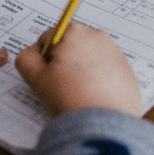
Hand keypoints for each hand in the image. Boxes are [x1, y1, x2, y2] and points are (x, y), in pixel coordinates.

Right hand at [16, 22, 141, 116]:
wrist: (103, 123)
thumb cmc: (68, 96)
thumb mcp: (36, 77)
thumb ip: (26, 58)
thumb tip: (32, 53)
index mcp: (75, 31)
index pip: (48, 40)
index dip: (43, 60)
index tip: (49, 77)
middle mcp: (99, 36)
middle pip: (70, 48)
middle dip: (64, 63)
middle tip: (63, 86)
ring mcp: (116, 53)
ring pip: (88, 60)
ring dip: (81, 72)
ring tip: (79, 94)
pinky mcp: (127, 72)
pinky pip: (105, 72)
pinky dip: (98, 82)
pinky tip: (94, 98)